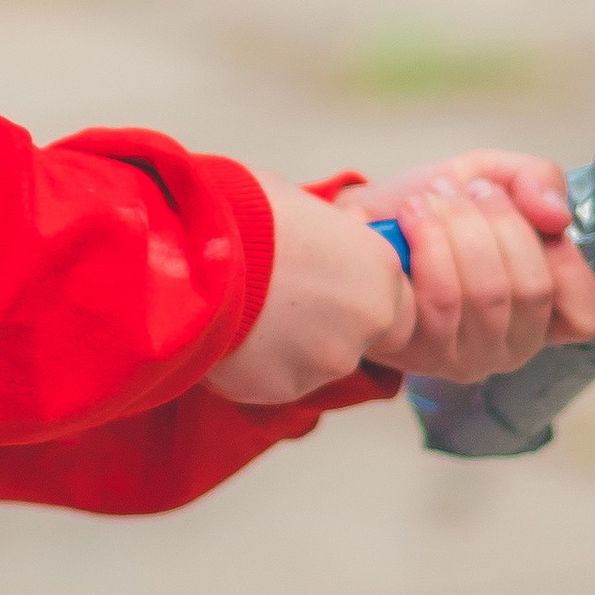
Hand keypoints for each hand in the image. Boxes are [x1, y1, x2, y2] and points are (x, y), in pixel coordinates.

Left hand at [206, 150, 594, 407]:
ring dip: (457, 227)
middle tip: (464, 189)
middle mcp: (513, 347)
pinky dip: (428, 242)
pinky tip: (409, 217)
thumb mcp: (492, 174)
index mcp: (544, 313)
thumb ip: (536, 179)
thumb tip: (557, 218)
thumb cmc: (434, 205)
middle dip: (498, 222)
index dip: (564, 260)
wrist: (359, 220)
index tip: (524, 210)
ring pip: (488, 293)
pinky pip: (441, 300)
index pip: (585, 315)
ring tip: (429, 198)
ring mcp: (466, 358)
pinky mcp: (419, 355)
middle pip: (533, 288)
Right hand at [206, 174, 412, 406]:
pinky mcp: (285, 388)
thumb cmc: (243, 211)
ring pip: (320, 363)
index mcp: (380, 268)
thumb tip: (320, 238)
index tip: (337, 289)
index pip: (401, 304)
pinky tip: (230, 333)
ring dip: (293, 347)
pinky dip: (259, 364)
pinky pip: (277, 380)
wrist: (193, 250)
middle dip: (338, 330)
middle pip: (369, 341)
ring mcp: (328, 360)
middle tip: (293, 307)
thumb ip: (327, 236)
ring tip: (248, 313)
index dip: (367, 298)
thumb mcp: (301, 206)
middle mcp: (368, 320)